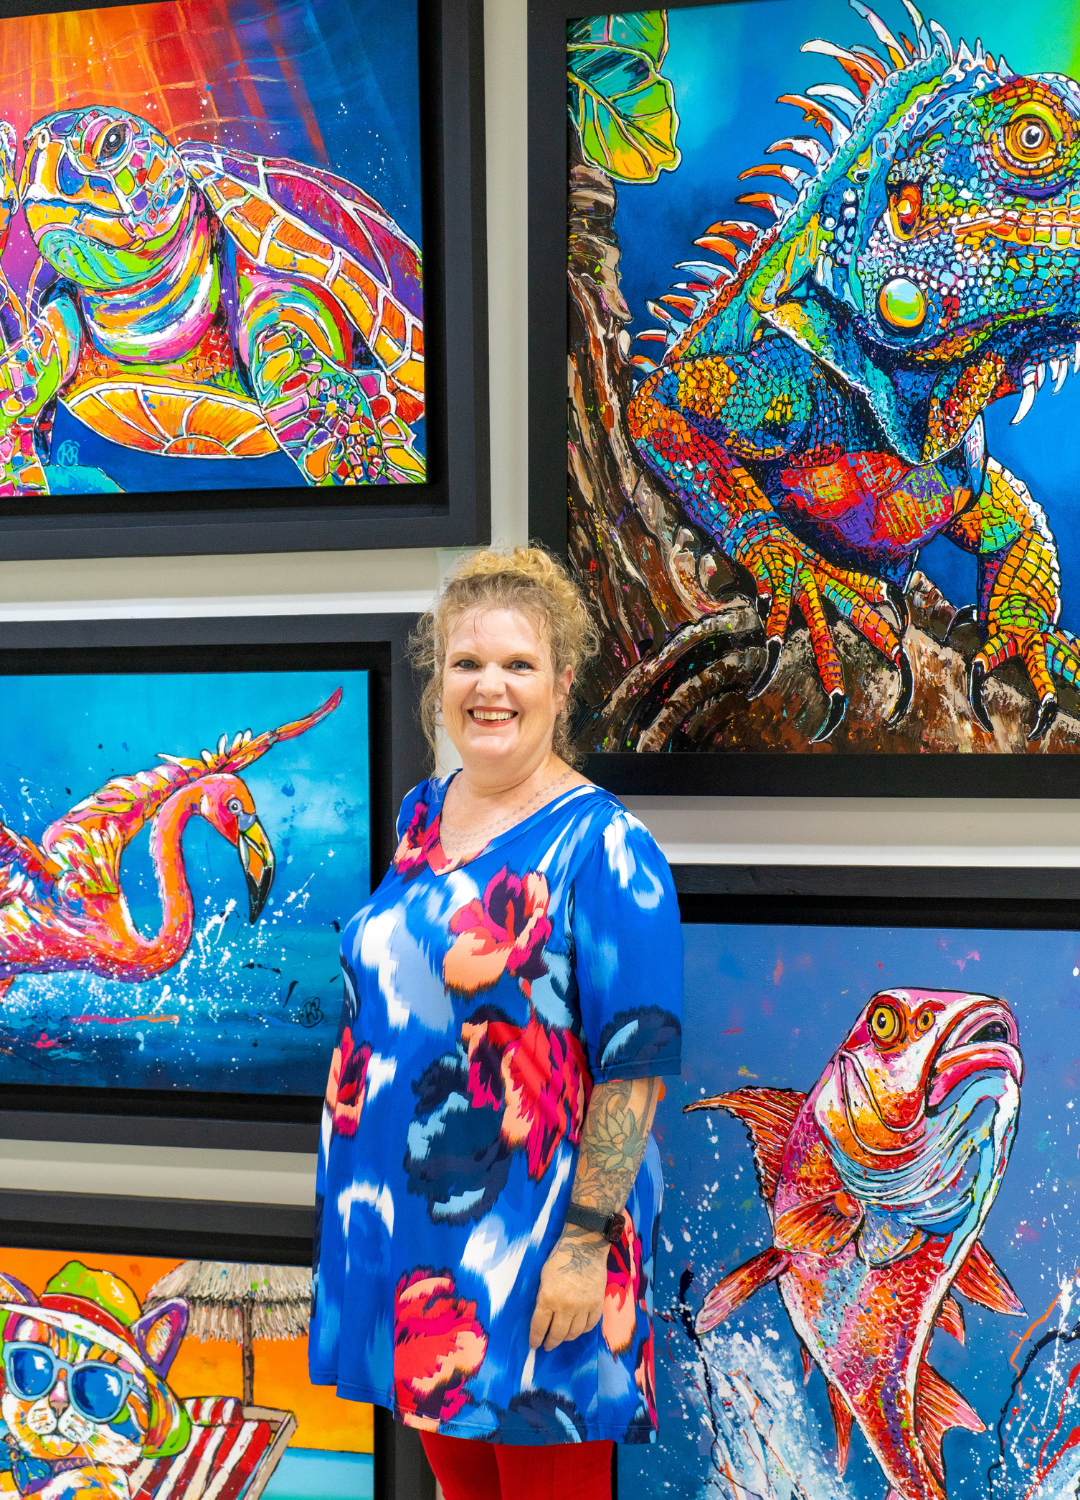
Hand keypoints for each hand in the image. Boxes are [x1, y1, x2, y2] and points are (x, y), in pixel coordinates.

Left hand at [528, 1228, 608, 1350]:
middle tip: (547, 1345)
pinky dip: (583, 1330)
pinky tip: (578, 1329)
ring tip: (562, 1337)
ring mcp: (583, 1306)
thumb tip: (543, 1317)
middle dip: (550, 1342)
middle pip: (557, 1334)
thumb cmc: (559, 1259)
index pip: (540, 1326)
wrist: (584, 1247)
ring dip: (566, 1337)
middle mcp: (566, 1306)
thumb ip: (543, 1299)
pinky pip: (590, 1325)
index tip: (534, 1345)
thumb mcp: (543, 1278)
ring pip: (574, 1333)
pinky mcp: (597, 1304)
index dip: (536, 1338)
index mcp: (548, 1298)